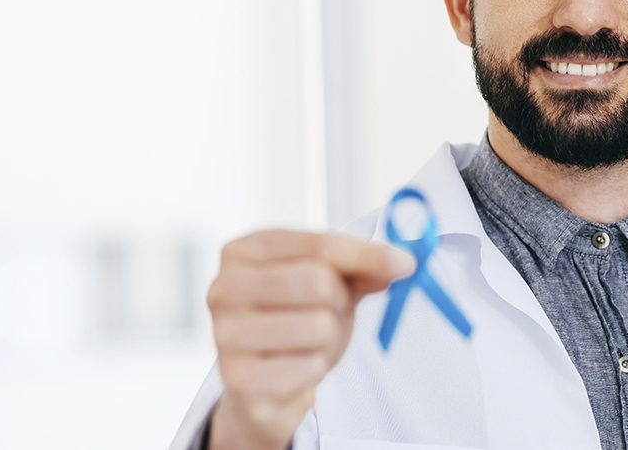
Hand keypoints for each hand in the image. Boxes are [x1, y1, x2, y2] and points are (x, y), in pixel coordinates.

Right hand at [206, 230, 414, 449]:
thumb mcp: (327, 282)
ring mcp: (225, 334)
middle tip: (329, 312)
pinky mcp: (238, 379)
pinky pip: (310, 367)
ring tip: (308, 341)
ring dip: (328, 337)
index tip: (404, 264)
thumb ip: (359, 266)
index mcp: (243, 251)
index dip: (366, 253)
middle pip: (318, 282)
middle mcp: (223, 287)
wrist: (263, 384)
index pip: (316, 243)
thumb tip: (398, 263)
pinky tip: (295, 368)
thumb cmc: (293, 320)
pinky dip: (316, 369)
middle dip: (339, 301)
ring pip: (318, 326)